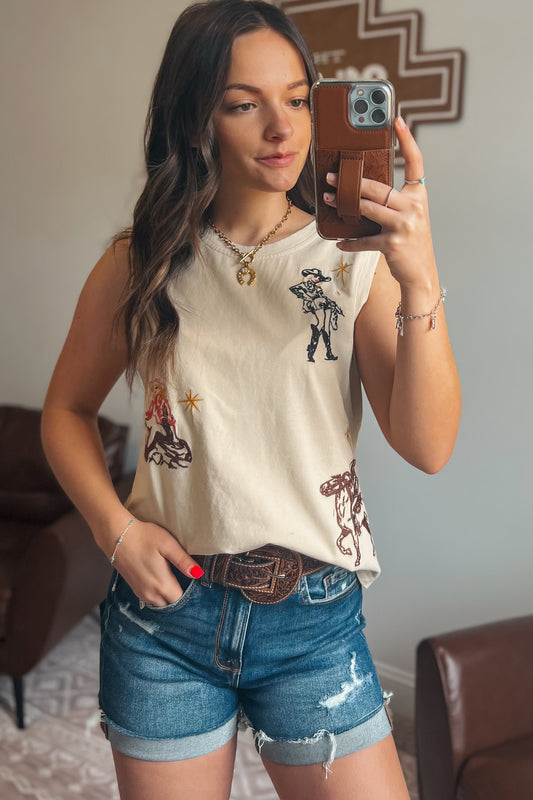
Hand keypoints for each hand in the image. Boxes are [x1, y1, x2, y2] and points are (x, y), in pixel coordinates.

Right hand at [107, 518, 203, 606]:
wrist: (116, 535)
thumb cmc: (144, 536)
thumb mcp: (168, 544)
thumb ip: (183, 561)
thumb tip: (199, 574)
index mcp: (162, 584)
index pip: (181, 599)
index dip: (190, 593)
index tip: (194, 582)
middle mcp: (151, 593)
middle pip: (171, 604)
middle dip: (179, 596)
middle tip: (185, 581)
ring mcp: (141, 592)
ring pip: (160, 603)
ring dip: (168, 596)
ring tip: (175, 580)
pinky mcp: (134, 588)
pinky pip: (151, 599)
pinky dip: (158, 594)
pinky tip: (160, 580)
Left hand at [324, 117, 437, 290]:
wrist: (421, 273)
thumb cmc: (410, 241)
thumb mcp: (408, 216)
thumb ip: (392, 201)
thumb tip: (361, 188)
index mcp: (418, 196)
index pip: (415, 162)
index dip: (407, 140)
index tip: (396, 120)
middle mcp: (414, 207)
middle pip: (379, 188)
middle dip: (352, 182)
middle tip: (332, 175)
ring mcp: (404, 226)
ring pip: (369, 208)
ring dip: (344, 205)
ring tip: (328, 199)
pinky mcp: (392, 244)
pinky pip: (365, 240)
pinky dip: (350, 242)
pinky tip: (339, 241)